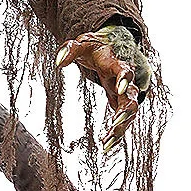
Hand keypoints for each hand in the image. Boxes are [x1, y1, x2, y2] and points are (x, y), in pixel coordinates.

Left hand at [57, 25, 150, 150]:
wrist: (109, 50)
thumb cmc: (94, 48)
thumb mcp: (82, 44)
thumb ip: (70, 50)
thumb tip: (58, 62)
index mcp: (115, 64)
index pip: (125, 70)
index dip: (124, 79)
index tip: (119, 89)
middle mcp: (124, 81)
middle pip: (131, 97)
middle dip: (126, 111)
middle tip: (116, 123)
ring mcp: (124, 95)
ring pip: (129, 114)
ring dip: (120, 129)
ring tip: (106, 144)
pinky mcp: (120, 105)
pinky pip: (123, 121)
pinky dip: (116, 134)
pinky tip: (106, 147)